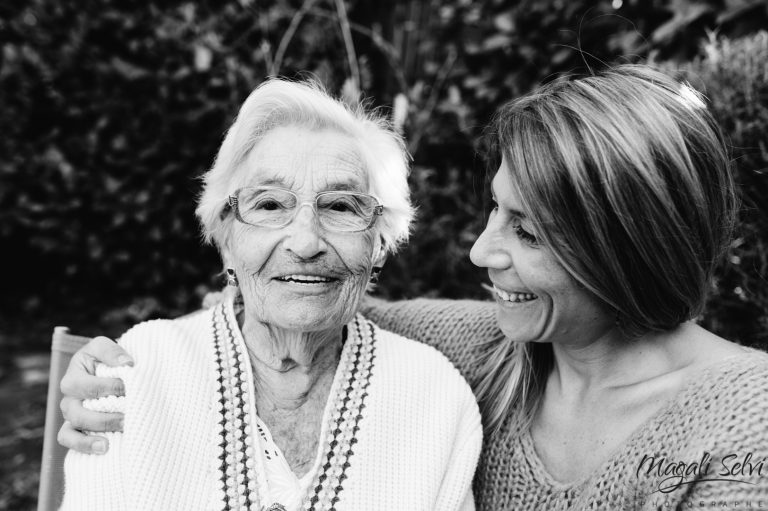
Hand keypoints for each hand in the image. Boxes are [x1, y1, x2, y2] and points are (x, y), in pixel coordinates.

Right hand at [57, 336, 133, 453]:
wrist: (105, 368)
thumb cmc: (104, 358)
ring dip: (98, 431)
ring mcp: (71, 413)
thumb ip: (112, 352)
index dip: (110, 387)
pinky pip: (68, 439)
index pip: (88, 386)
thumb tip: (127, 364)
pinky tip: (105, 448)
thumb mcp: (103, 346)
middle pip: (78, 412)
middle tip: (129, 415)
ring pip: (74, 426)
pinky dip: (84, 446)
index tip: (131, 387)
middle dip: (106, 416)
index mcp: (73, 376)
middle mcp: (69, 397)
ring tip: (119, 433)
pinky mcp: (73, 427)